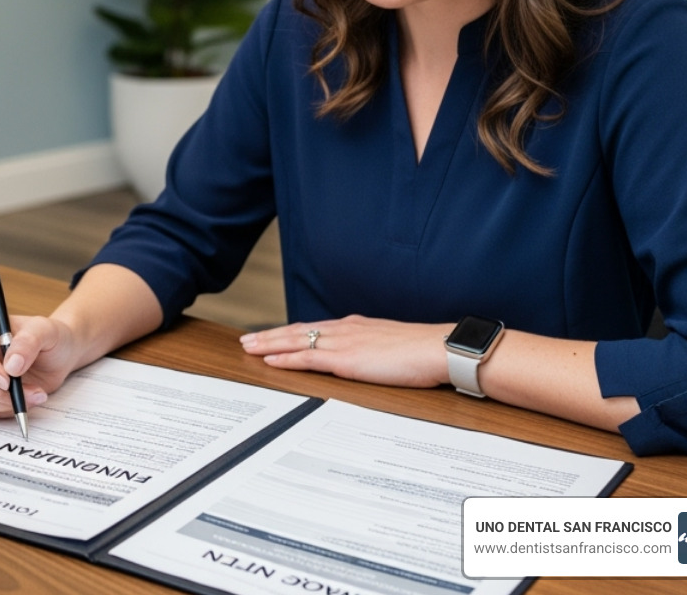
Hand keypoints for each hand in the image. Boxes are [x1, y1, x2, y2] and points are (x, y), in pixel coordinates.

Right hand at [0, 311, 82, 414]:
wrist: (62, 354)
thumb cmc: (52, 336)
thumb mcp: (45, 330)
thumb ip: (28, 343)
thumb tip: (11, 366)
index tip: (6, 379)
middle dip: (0, 391)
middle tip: (30, 390)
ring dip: (8, 402)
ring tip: (37, 393)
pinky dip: (11, 409)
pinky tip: (32, 398)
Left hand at [240, 315, 450, 387]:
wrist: (438, 349)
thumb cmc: (423, 351)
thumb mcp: (392, 346)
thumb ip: (374, 348)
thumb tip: (368, 356)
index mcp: (355, 326)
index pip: (314, 328)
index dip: (290, 331)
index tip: (273, 334)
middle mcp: (344, 329)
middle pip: (298, 330)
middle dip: (270, 335)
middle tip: (247, 339)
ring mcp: (343, 343)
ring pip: (296, 340)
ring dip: (270, 344)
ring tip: (249, 347)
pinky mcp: (345, 359)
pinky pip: (308, 357)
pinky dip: (287, 358)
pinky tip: (271, 360)